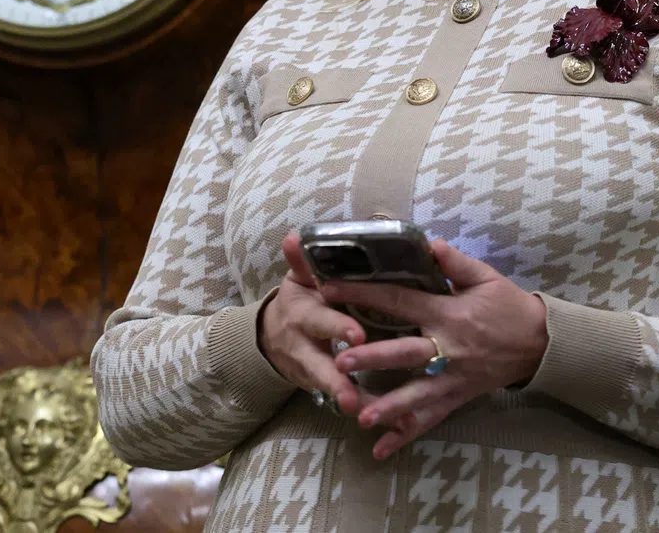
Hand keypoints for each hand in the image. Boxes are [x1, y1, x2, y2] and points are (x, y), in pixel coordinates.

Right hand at [256, 233, 373, 415]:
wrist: (271, 334)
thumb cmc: (299, 299)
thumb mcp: (298, 279)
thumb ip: (300, 262)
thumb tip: (293, 237)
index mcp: (305, 314)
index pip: (322, 321)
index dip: (338, 329)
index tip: (358, 335)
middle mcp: (305, 346)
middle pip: (320, 366)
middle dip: (336, 381)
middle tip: (352, 396)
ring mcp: (309, 370)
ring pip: (329, 388)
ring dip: (348, 401)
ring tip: (369, 415)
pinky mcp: (317, 386)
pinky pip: (340, 399)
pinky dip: (362, 409)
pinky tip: (387, 421)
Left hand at [323, 241, 549, 459]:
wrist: (538, 343)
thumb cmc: (508, 306)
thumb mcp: (486, 277)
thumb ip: (456, 262)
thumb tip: (430, 244)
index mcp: (448, 313)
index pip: (401, 301)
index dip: (366, 295)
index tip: (333, 291)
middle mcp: (447, 348)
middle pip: (405, 353)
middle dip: (372, 358)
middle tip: (341, 363)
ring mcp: (451, 377)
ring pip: (416, 394)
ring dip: (388, 406)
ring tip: (361, 417)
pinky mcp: (456, 397)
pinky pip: (429, 418)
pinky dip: (405, 436)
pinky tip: (380, 450)